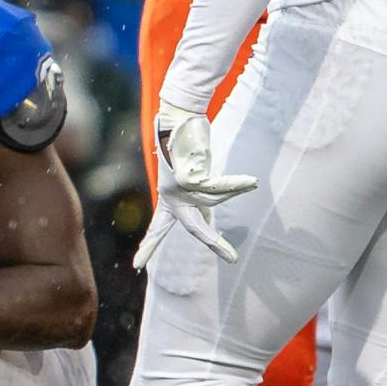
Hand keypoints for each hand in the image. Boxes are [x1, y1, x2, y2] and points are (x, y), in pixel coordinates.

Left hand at [135, 101, 256, 268]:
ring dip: (233, 189)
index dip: (150, 246)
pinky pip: (216, 187)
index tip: (136, 266)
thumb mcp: (194, 179)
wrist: (178, 119)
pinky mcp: (185, 178)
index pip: (158, 229)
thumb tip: (207, 219)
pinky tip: (250, 182)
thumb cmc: (188, 149)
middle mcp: (169, 197)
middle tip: (232, 259)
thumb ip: (198, 199)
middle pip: (192, 227)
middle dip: (213, 242)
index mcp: (168, 200)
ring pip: (212, 199)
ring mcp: (175, 188)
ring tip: (249, 181)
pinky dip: (235, 184)